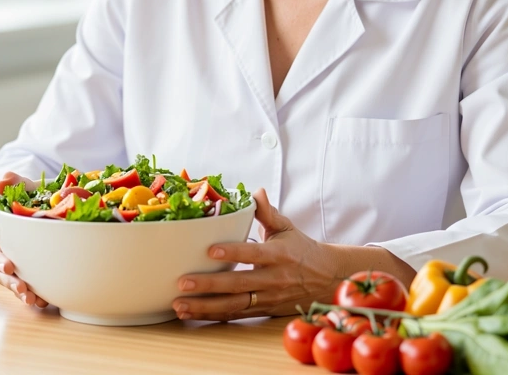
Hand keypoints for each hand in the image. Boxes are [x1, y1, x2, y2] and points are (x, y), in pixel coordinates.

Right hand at [0, 173, 48, 308]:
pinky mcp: (28, 278)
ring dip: (14, 285)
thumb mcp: (28, 190)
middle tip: (8, 266)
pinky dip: (32, 297)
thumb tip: (2, 180)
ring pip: (7, 277)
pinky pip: (26, 289)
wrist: (51, 222)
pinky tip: (41, 301)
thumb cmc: (33, 206)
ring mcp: (14, 264)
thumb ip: (15, 182)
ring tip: (26, 294)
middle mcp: (2, 247)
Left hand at [172, 188, 340, 320]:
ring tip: (180, 304)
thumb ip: (268, 212)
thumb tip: (255, 192)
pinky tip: (192, 314)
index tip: (210, 250)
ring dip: (205, 307)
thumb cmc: (300, 249)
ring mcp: (268, 298)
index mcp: (279, 254)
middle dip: (209, 285)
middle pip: (238, 284)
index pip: (254, 254)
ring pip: (234, 305)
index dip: (233, 252)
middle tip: (183, 282)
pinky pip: (236, 315)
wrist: (327, 279)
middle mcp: (273, 279)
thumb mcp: (286, 227)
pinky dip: (213, 316)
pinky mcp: (264, 311)